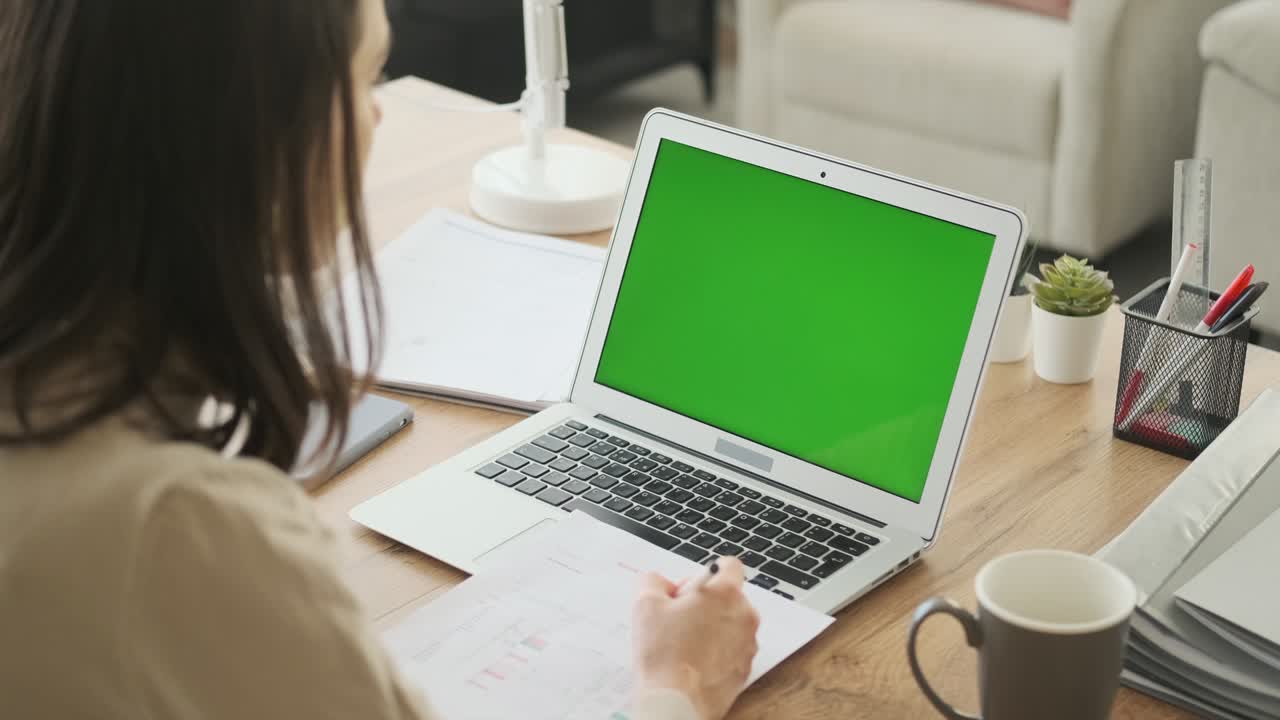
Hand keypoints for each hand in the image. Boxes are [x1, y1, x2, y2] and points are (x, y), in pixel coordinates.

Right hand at [631, 557, 760, 719]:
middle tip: (678, 619)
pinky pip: (732, 649)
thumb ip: (653, 580)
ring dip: (711, 627)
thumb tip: (659, 583)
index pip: (729, 565)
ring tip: (684, 644)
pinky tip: (693, 661)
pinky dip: (716, 651)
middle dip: (705, 603)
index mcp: (725, 593)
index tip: (689, 590)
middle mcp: (744, 615)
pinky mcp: (745, 667)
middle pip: (728, 596)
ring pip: (731, 623)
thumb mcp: (645, 603)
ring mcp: (748, 643)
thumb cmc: (663, 655)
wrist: (676, 701)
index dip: (705, 574)